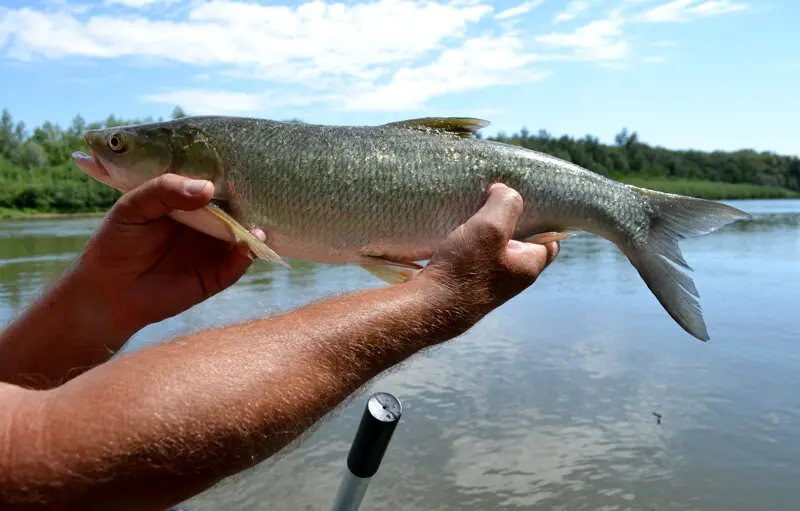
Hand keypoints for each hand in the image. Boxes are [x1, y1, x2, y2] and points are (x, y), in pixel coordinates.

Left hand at [73, 173, 261, 337]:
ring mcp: (213, 249)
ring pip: (242, 236)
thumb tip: (208, 189)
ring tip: (258, 223)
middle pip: (235, 210)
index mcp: (187, 202)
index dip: (228, 175)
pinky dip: (247, 256)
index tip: (243, 166)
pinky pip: (237, 264)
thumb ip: (166, 190)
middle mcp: (206, 223)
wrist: (106, 290)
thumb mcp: (133, 206)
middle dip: (249, 202)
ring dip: (254, 230)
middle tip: (262, 192)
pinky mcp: (216, 275)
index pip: (214, 184)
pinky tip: (248, 246)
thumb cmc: (117, 241)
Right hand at [415, 183, 558, 315]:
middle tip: (493, 199)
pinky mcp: (465, 281)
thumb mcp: (491, 227)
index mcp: (528, 266)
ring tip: (470, 211)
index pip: (549, 240)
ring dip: (483, 229)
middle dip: (508, 219)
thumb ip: (505, 203)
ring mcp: (488, 280)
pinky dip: (466, 241)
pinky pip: (473, 255)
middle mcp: (512, 276)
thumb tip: (503, 191)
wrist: (429, 306)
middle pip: (519, 240)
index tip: (527, 201)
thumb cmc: (465, 270)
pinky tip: (453, 230)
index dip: (543, 219)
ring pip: (493, 246)